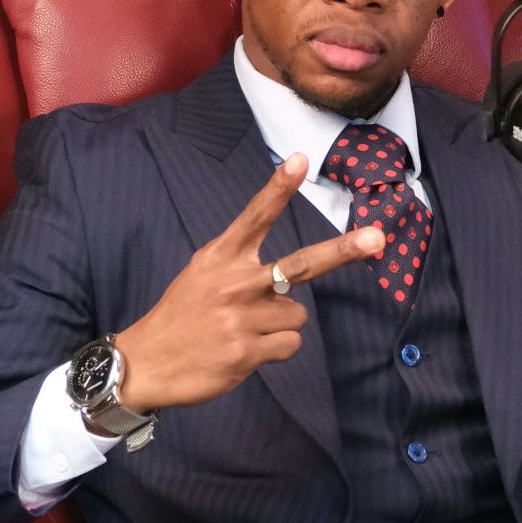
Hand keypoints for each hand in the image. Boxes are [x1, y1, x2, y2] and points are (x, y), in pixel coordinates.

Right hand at [112, 154, 383, 411]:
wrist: (145, 363)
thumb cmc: (182, 316)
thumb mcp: (201, 275)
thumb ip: (241, 265)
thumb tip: (288, 279)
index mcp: (220, 257)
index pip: (255, 216)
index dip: (278, 188)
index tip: (299, 159)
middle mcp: (234, 283)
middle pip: (301, 264)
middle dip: (342, 250)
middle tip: (376, 238)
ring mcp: (241, 319)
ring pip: (298, 315)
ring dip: (280, 325)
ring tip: (244, 331)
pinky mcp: (246, 353)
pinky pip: (289, 344)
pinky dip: (276, 350)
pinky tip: (245, 352)